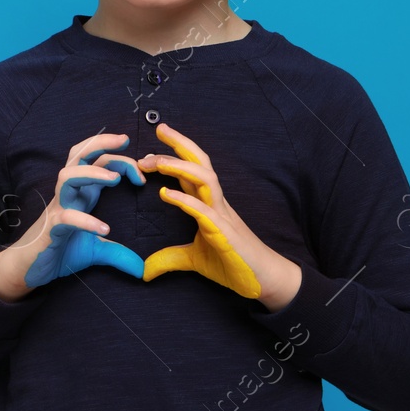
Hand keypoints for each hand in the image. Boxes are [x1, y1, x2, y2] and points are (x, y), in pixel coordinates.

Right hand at [24, 140, 146, 286]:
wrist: (29, 270)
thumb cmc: (59, 252)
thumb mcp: (95, 252)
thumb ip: (118, 254)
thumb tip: (141, 268)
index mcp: (81, 194)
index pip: (98, 163)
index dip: (121, 160)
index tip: (143, 173)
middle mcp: (69, 195)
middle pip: (78, 155)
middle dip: (100, 142)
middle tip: (125, 139)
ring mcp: (58, 209)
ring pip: (68, 176)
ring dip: (91, 173)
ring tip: (115, 179)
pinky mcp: (52, 228)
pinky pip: (67, 217)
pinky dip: (86, 220)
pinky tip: (104, 229)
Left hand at [139, 123, 292, 302]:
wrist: (264, 281)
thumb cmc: (233, 263)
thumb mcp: (193, 260)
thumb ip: (169, 258)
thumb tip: (145, 269)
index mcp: (208, 204)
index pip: (191, 171)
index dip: (173, 154)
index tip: (149, 148)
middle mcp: (215, 203)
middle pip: (200, 163)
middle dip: (180, 143)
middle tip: (159, 129)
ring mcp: (222, 216)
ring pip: (205, 179)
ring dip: (181, 166)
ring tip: (157, 161)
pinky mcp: (225, 233)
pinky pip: (205, 211)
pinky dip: (185, 200)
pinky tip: (166, 194)